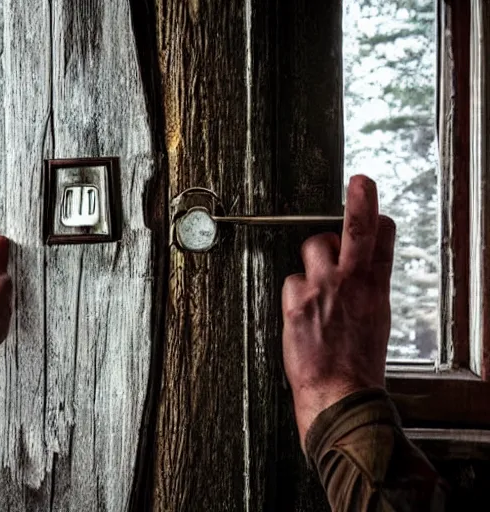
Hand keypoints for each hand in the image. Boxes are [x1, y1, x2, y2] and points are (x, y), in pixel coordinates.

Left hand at [282, 175, 395, 448]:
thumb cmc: (358, 361)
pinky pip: (292, 280)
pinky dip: (295, 291)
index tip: (368, 194)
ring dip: (314, 259)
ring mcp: (321, 289)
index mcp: (375, 287)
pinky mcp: (296, 301)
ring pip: (312, 247)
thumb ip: (365, 286)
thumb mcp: (375, 318)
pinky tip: (302, 311)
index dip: (376, 213)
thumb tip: (358, 268)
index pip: (382, 237)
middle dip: (359, 200)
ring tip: (317, 284)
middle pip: (355, 227)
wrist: (338, 392)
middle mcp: (350, 283)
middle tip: (360, 184)